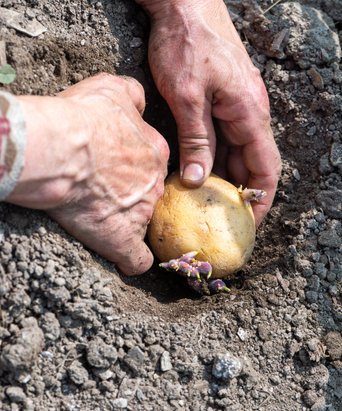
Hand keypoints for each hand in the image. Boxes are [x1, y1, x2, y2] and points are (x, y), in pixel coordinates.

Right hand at [7, 74, 168, 274]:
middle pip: (149, 192)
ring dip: (127, 220)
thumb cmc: (80, 118)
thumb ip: (134, 96)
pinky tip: (122, 256)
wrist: (57, 150)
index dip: (132, 165)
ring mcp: (141, 212)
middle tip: (102, 189)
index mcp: (154, 151)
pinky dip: (131, 260)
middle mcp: (154, 183)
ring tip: (100, 216)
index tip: (112, 166)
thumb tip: (139, 103)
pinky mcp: (122, 238)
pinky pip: (137, 259)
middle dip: (131, 192)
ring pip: (142, 221)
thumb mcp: (111, 89)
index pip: (152, 162)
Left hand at [138, 0, 280, 225]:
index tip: (247, 225)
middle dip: (237, 195)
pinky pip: (222, 140)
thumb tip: (197, 180)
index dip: (259, 200)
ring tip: (205, 206)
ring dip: (222, 179)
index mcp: (248, 115)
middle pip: (250, 166)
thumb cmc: (187, 43)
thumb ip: (196, 140)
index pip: (265, 169)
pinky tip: (195, 174)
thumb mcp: (187, 97)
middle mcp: (248, 114)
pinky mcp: (221, 102)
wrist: (183, 2)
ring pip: (234, 154)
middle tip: (218, 222)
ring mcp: (235, 108)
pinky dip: (212, 160)